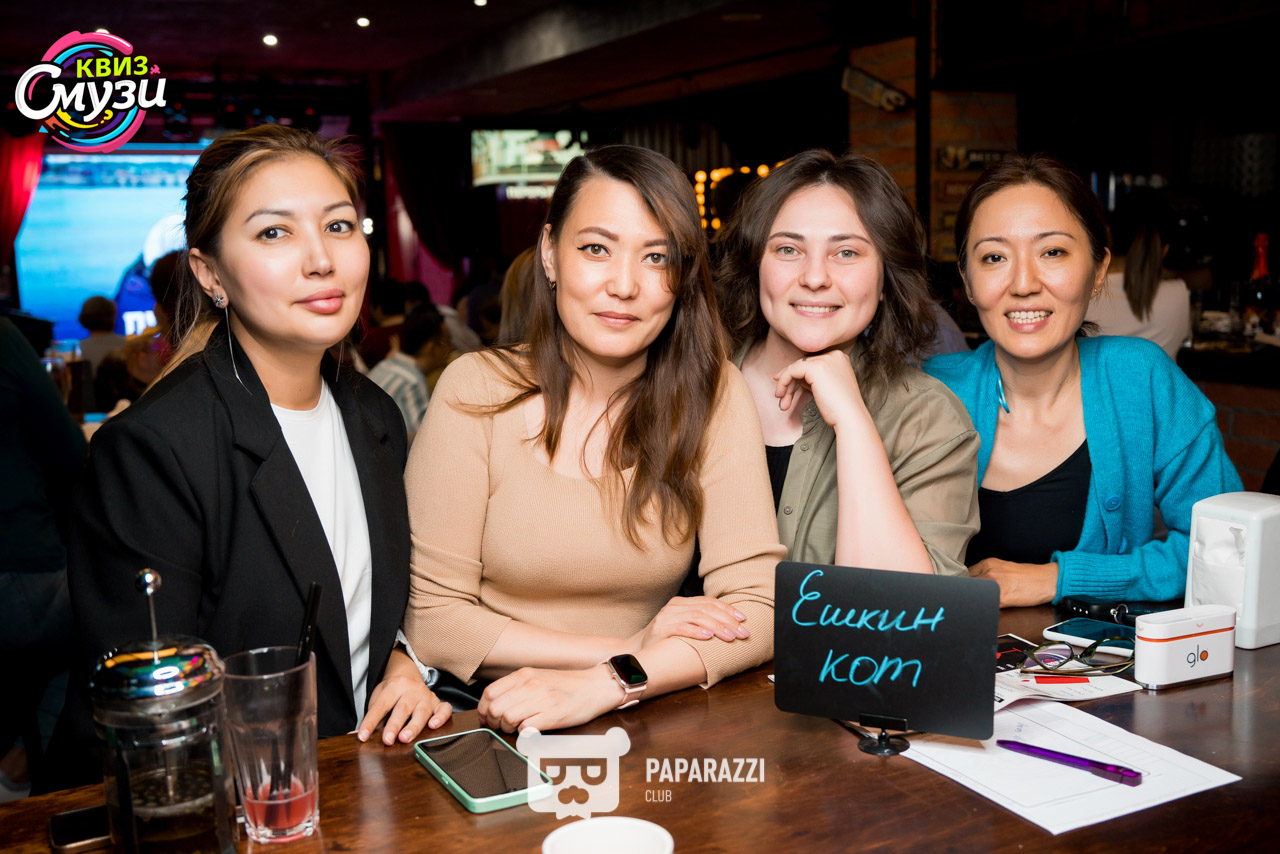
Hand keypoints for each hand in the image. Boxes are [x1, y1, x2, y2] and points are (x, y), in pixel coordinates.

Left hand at [358, 655, 452, 744]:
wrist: (407, 676)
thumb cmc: (391, 693)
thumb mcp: (379, 699)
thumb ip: (373, 717)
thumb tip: (358, 736)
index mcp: (394, 687)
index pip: (381, 705)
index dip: (371, 721)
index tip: (363, 736)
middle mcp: (412, 690)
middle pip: (402, 708)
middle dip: (394, 725)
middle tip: (387, 740)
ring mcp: (426, 696)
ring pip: (422, 711)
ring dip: (413, 726)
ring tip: (405, 738)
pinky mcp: (438, 703)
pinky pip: (444, 708)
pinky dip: (441, 717)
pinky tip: (434, 726)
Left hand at [478, 666, 619, 733]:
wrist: (596, 686)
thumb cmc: (568, 685)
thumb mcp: (538, 677)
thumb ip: (516, 688)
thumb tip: (493, 705)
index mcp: (524, 675)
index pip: (489, 694)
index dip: (483, 711)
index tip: (486, 719)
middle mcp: (530, 685)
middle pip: (494, 709)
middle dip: (494, 723)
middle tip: (502, 727)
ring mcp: (542, 700)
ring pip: (507, 719)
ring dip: (508, 729)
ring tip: (517, 728)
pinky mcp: (553, 715)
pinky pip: (526, 728)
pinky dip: (524, 733)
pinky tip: (531, 730)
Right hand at [630, 596, 748, 650]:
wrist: (636, 652)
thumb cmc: (664, 642)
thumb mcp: (683, 628)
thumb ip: (700, 623)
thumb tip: (729, 628)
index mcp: (682, 603)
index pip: (709, 602)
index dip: (728, 610)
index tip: (744, 619)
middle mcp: (674, 606)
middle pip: (707, 608)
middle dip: (728, 620)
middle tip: (743, 632)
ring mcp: (666, 616)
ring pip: (697, 616)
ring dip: (717, 627)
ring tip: (730, 637)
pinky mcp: (659, 629)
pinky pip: (682, 627)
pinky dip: (697, 631)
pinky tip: (709, 637)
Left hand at [773, 350, 865, 431]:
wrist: (849, 417)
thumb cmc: (840, 409)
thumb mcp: (827, 388)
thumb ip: (814, 379)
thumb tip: (795, 378)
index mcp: (839, 358)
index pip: (812, 363)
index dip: (797, 375)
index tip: (785, 387)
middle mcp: (834, 355)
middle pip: (803, 365)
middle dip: (790, 382)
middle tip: (780, 397)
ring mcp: (825, 360)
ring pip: (796, 368)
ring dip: (785, 385)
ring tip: (782, 404)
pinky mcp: (816, 368)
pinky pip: (792, 371)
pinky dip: (784, 383)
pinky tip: (782, 396)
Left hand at [969, 558, 1058, 606]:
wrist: (1046, 580)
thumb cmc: (1028, 577)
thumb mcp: (1004, 569)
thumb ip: (987, 573)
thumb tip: (973, 584)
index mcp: (988, 563)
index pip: (964, 573)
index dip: (962, 584)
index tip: (961, 591)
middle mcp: (989, 571)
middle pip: (965, 583)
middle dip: (965, 592)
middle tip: (966, 600)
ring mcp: (994, 583)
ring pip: (972, 593)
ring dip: (972, 600)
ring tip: (974, 605)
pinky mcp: (1001, 596)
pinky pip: (985, 602)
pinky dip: (982, 606)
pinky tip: (984, 609)